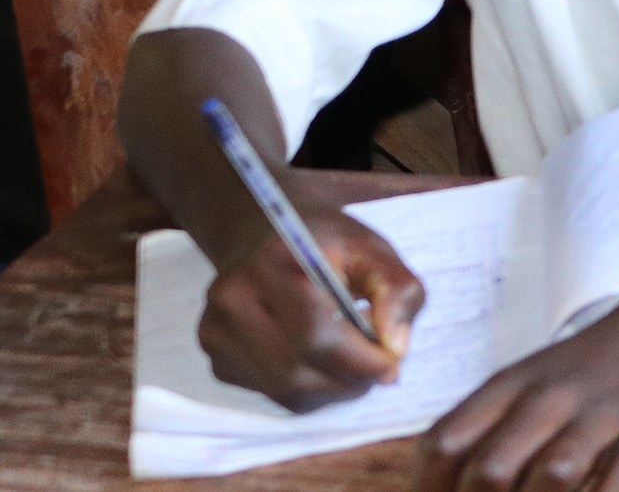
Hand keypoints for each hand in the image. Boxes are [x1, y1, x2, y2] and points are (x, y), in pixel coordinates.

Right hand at [199, 203, 423, 413]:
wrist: (263, 232)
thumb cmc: (325, 242)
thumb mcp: (372, 249)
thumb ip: (397, 289)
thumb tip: (396, 347)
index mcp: (273, 264)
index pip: (316, 335)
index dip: (361, 361)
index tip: (395, 363)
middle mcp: (233, 299)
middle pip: (296, 371)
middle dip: (349, 381)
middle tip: (381, 369)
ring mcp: (216, 331)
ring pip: (283, 390)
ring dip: (331, 390)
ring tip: (355, 362)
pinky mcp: (215, 356)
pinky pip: (270, 392)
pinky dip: (307, 389)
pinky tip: (321, 359)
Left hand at [419, 286, 618, 491]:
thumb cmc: (598, 364)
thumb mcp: (536, 378)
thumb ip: (494, 427)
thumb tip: (455, 485)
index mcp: (513, 384)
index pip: (444, 443)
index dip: (429, 491)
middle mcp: (552, 396)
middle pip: (490, 468)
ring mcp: (606, 413)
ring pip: (552, 475)